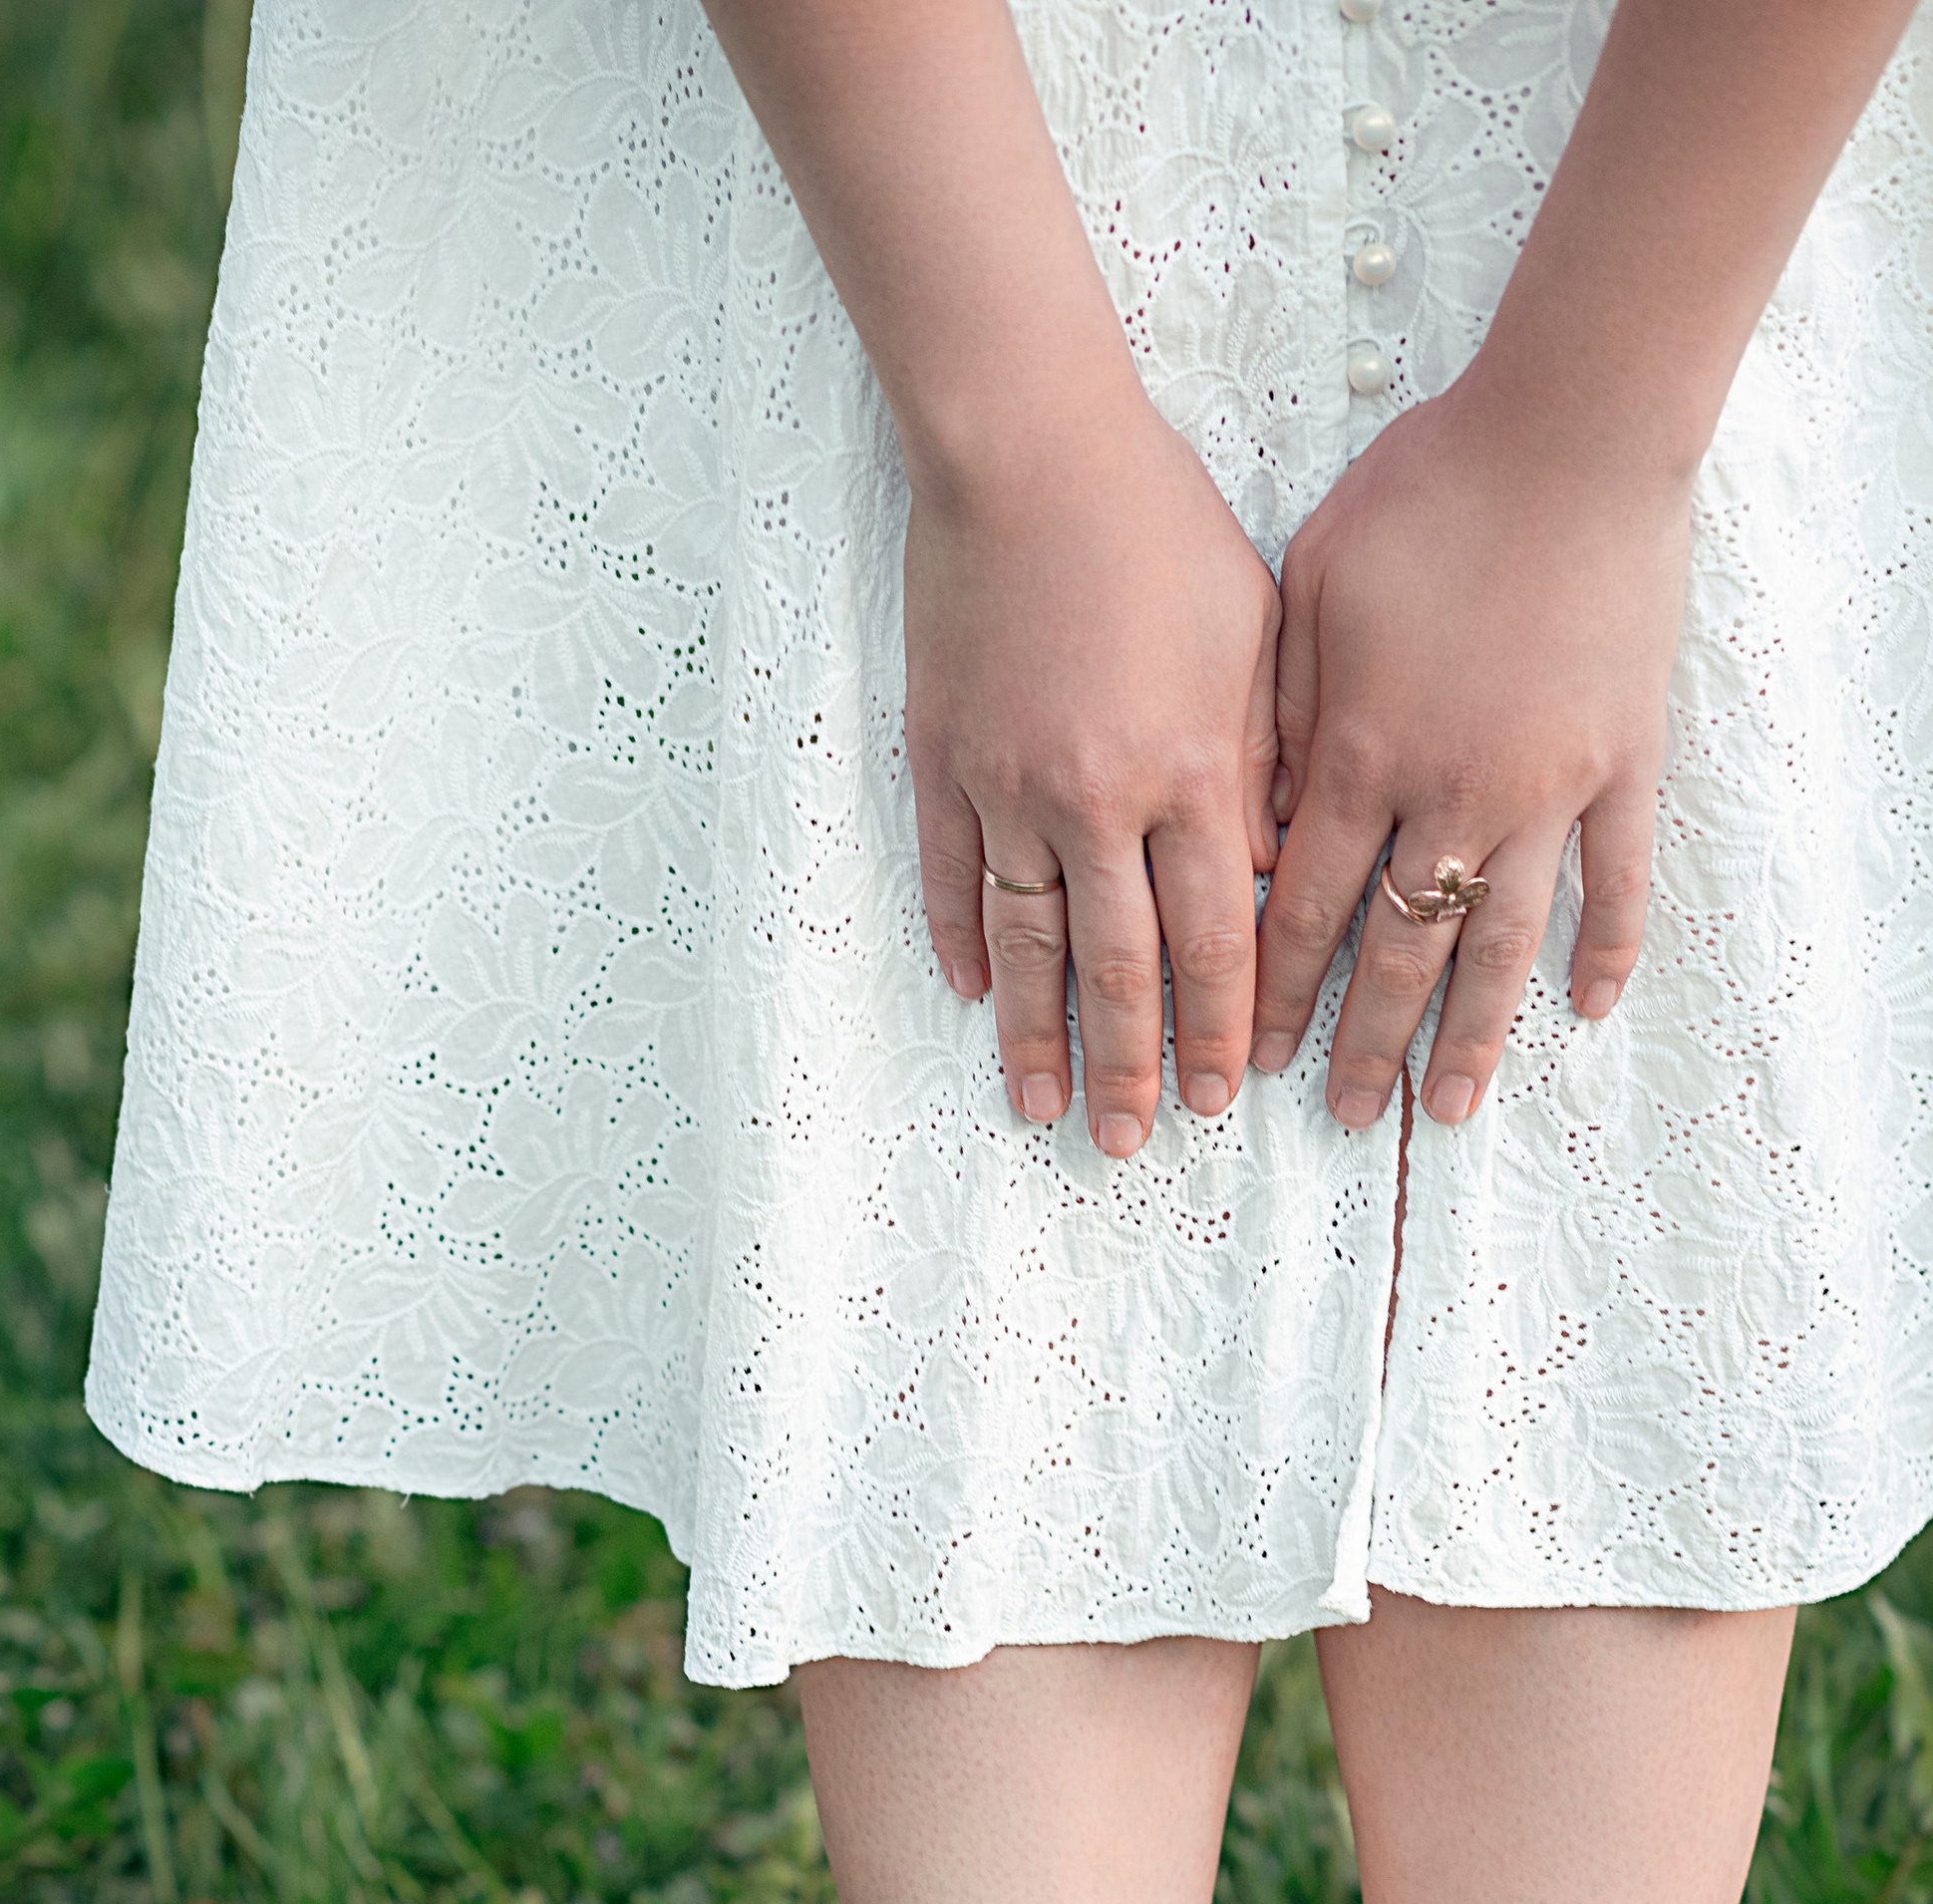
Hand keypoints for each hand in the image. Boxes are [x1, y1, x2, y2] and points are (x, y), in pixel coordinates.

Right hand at [906, 409, 1281, 1153]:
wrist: (1027, 448)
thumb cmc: (1159, 525)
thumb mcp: (1256, 635)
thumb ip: (1266, 764)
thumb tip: (1273, 876)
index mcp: (1192, 770)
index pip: (1216, 939)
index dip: (1222, 1028)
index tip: (1226, 1095)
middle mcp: (1099, 798)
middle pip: (1119, 968)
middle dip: (1135, 1067)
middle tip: (1135, 1143)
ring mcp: (1009, 786)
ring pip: (1028, 945)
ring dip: (1038, 1040)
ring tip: (1046, 1109)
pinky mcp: (943, 758)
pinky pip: (954, 875)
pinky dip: (964, 940)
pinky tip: (973, 994)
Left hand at [1253, 383, 1692, 1129]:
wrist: (1570, 430)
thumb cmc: (1426, 491)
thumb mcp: (1310, 589)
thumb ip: (1278, 712)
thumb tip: (1251, 823)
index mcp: (1360, 756)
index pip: (1301, 909)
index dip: (1273, 990)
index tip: (1251, 1053)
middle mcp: (1450, 794)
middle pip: (1396, 951)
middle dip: (1363, 1044)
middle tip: (1344, 1117)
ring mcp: (1546, 785)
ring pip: (1501, 942)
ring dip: (1469, 1034)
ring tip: (1446, 1108)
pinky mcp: (1624, 759)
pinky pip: (1618, 877)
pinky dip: (1606, 948)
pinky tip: (1586, 1012)